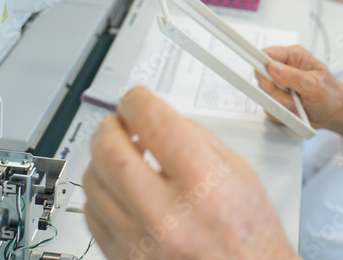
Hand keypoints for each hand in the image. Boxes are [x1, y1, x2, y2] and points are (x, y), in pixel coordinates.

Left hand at [83, 87, 297, 259]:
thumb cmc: (250, 235)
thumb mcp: (241, 172)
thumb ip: (197, 139)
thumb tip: (159, 118)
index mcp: (205, 184)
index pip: (153, 122)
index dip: (138, 99)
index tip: (135, 98)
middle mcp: (169, 215)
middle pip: (111, 152)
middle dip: (110, 125)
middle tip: (119, 121)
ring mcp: (142, 243)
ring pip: (94, 182)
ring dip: (102, 158)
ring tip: (120, 153)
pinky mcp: (124, 259)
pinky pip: (92, 216)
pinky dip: (100, 192)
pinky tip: (118, 187)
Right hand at [257, 45, 342, 139]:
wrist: (334, 113)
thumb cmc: (331, 95)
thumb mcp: (314, 85)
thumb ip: (293, 76)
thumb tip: (273, 68)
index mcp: (295, 56)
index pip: (268, 54)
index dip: (261, 63)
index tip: (261, 72)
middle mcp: (285, 68)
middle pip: (262, 76)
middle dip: (274, 91)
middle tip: (290, 97)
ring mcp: (280, 84)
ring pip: (265, 94)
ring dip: (280, 103)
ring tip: (297, 103)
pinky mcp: (278, 98)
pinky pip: (269, 107)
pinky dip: (281, 111)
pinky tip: (294, 109)